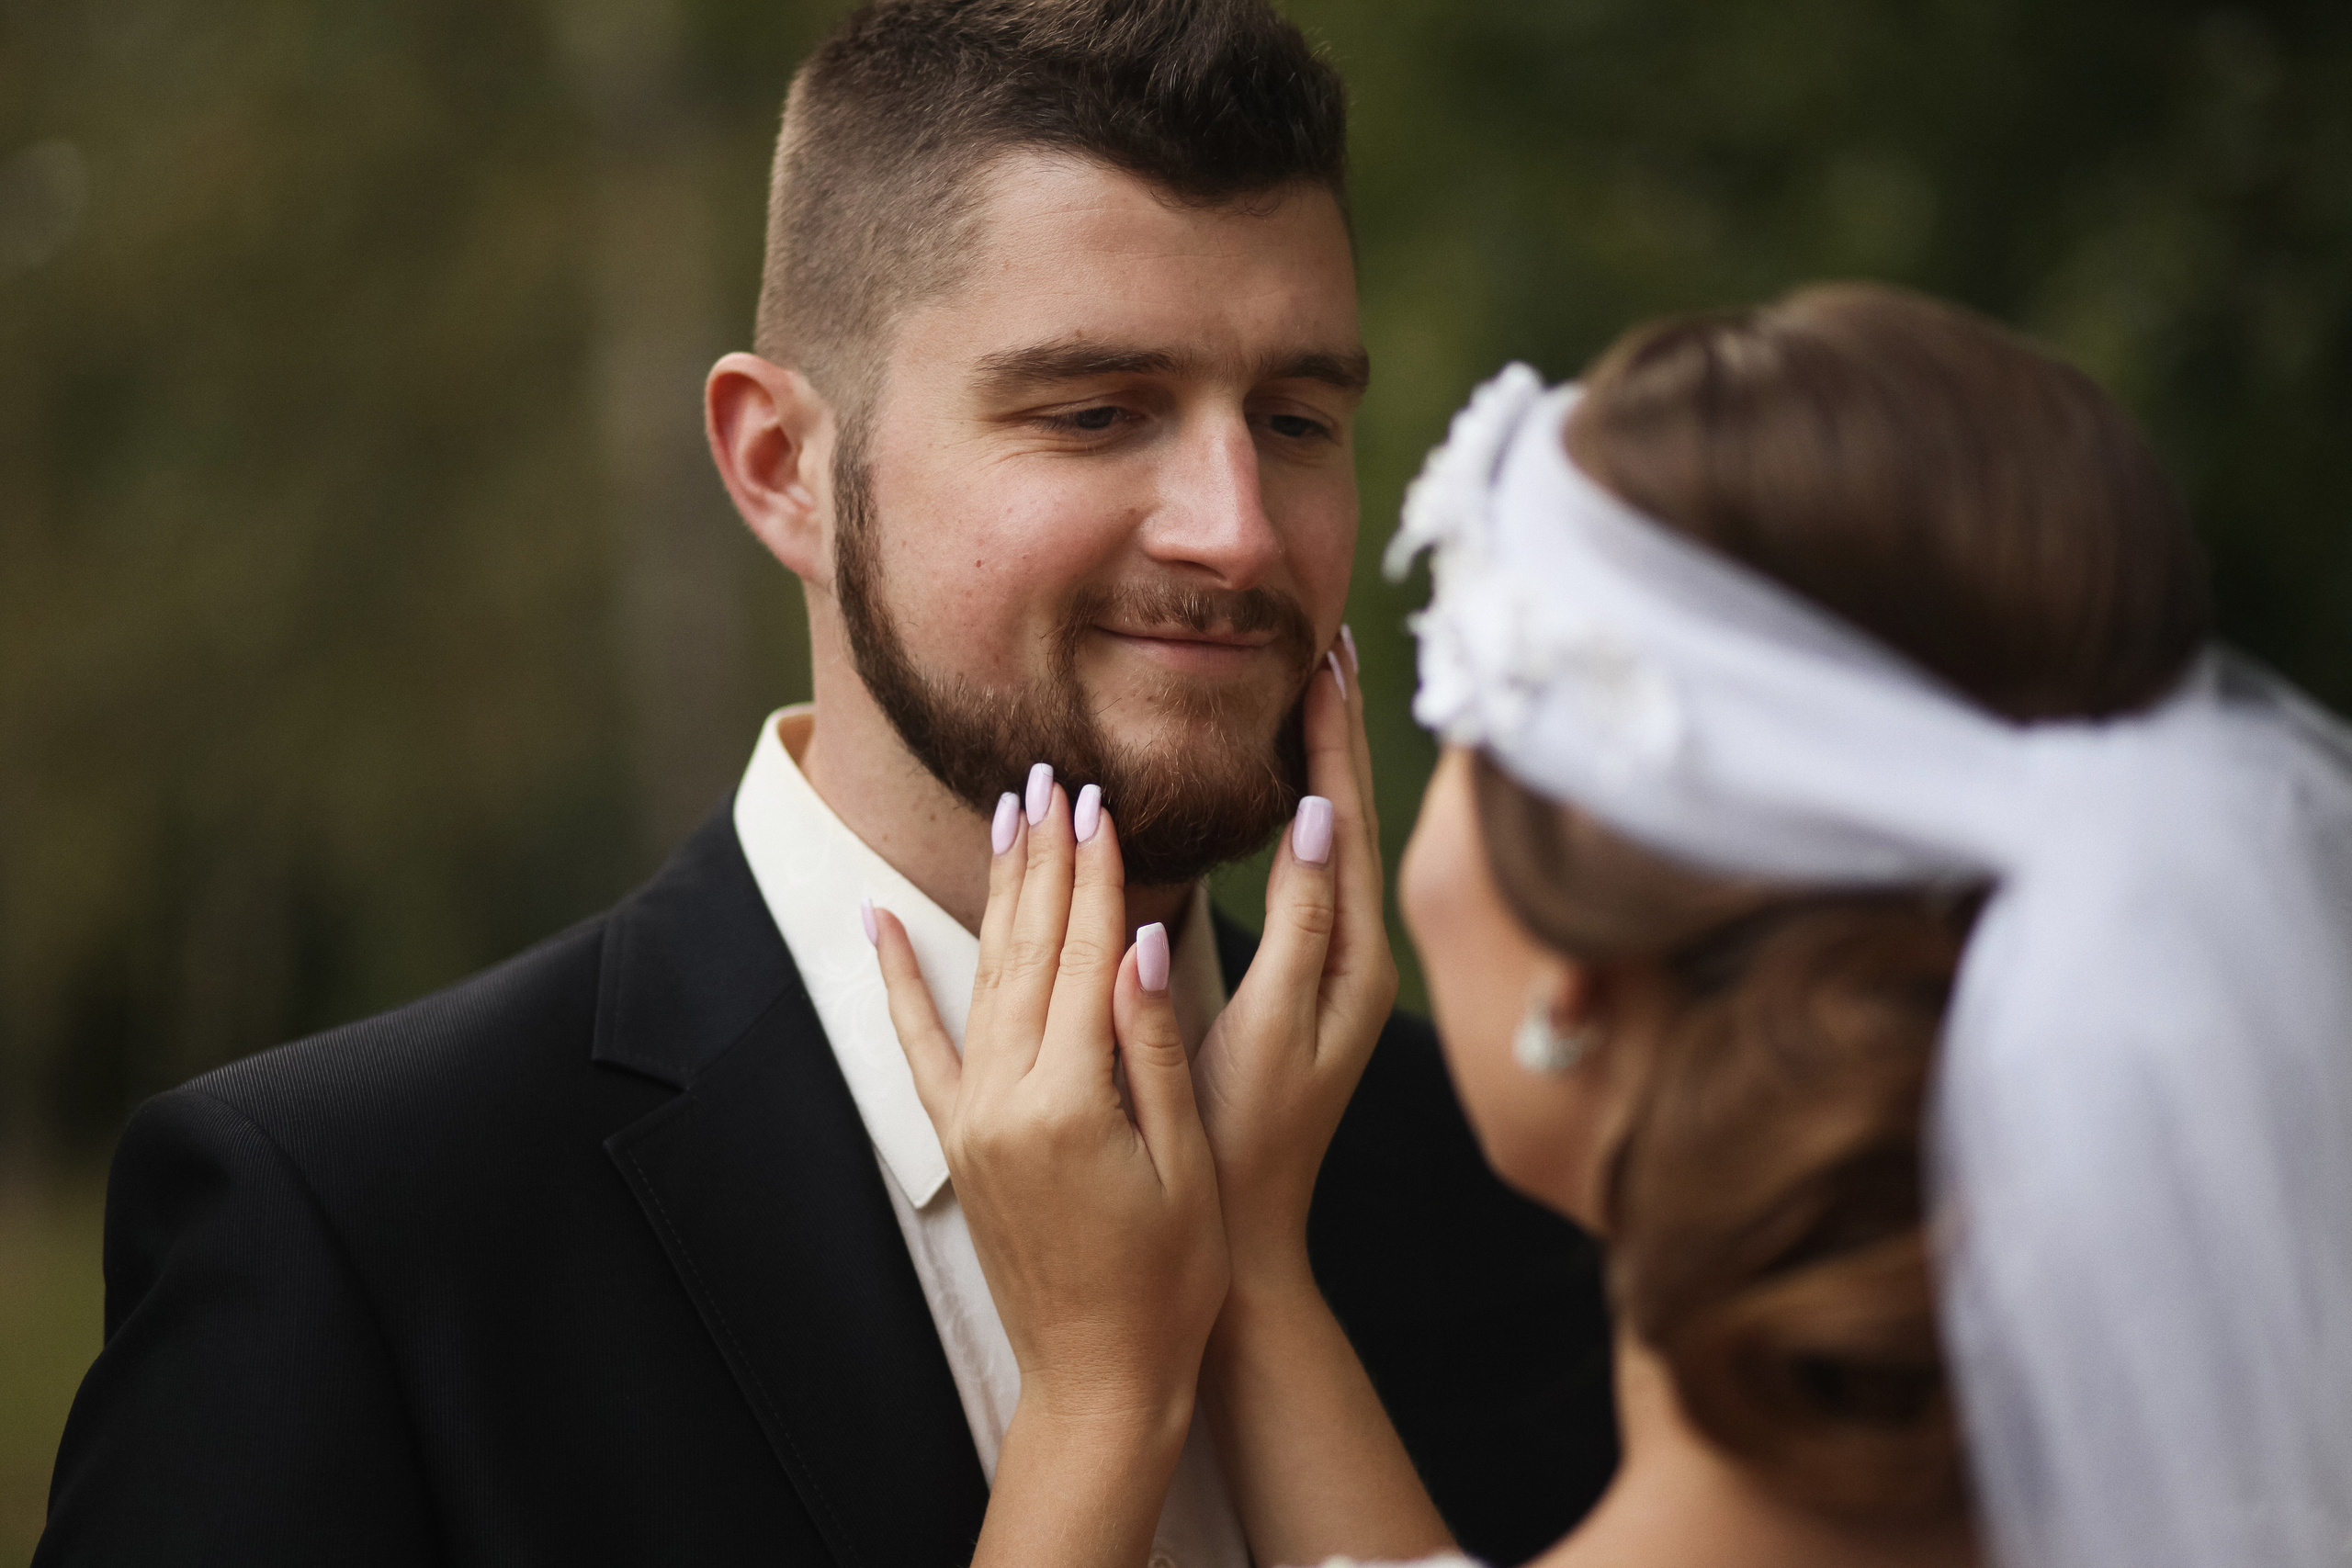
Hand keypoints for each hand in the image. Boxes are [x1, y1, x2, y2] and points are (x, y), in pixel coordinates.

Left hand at [871, 772, 1229, 1432]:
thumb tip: (1143, 941)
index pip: (1085, 956)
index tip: (1102, 802)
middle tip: (1051, 777)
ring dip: (996, 894)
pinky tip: (876, 922)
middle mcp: (1004, 1100)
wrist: (1101, 1377)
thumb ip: (1154, 1047)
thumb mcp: (1184, 1163)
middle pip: (1028, 951)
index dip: (1097, 875)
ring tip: (1007, 817)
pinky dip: (897, 980)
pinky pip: (918, 1045)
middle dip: (1042, 859)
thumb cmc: (1170, 1279)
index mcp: (1069, 1101)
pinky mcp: (959, 1142)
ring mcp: (973, 1119)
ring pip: (982, 979)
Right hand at [1193, 643, 1397, 1295]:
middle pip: (1351, 816)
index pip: (1350, 817)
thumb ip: (1300, 922)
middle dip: (1335, 728)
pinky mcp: (1307, 981)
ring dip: (1320, 762)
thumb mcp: (1274, 1025)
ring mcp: (1336, 967)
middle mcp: (1359, 955)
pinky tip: (1280, 789)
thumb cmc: (1244, 1138)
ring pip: (1332, 841)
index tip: (1321, 654)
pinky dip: (1298, 814)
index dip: (1332, 733)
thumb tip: (1320, 818)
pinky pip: (1310, 873)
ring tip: (1303, 690)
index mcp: (1357, 958)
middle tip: (1319, 643)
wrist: (1244, 1233)